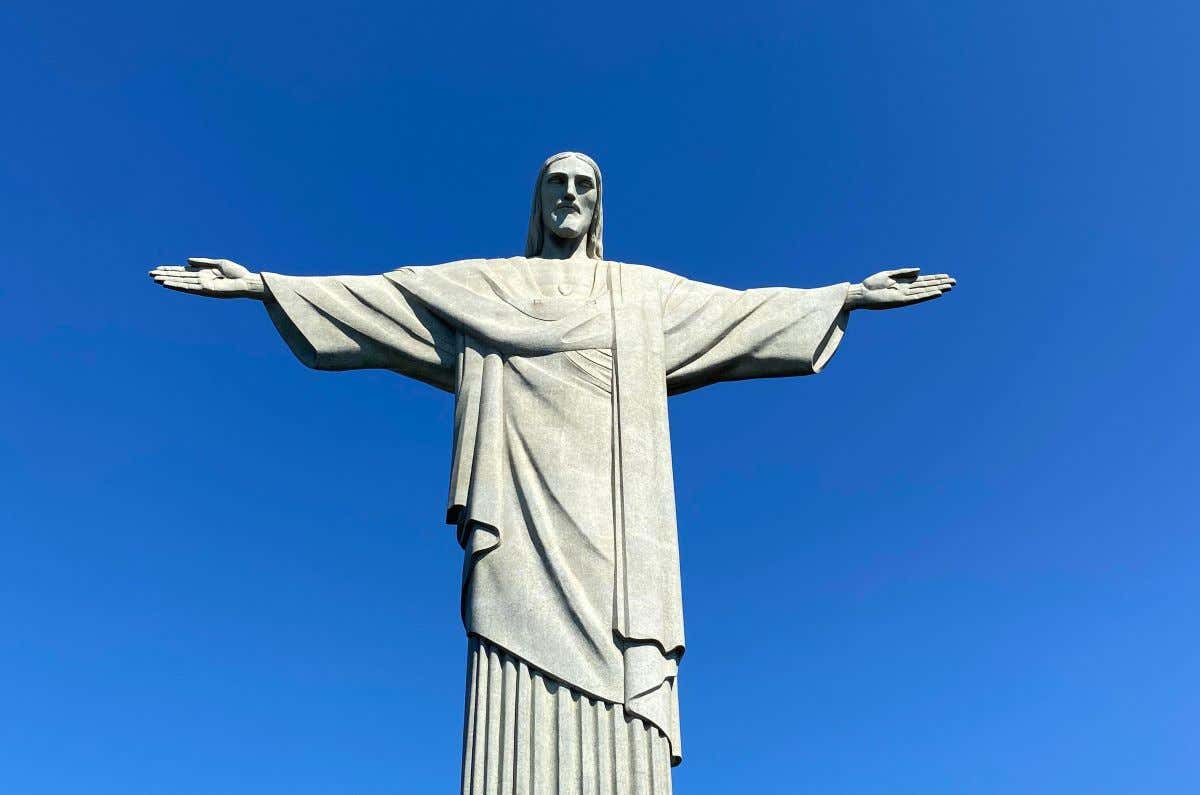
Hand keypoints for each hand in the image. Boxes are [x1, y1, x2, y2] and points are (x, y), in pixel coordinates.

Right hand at [149, 258, 265, 298]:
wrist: (247, 281)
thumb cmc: (237, 273)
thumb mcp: (219, 264)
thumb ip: (203, 262)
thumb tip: (187, 261)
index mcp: (203, 273)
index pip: (183, 272)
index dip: (170, 270)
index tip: (157, 269)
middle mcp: (201, 280)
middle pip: (179, 277)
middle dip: (165, 275)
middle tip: (149, 274)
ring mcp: (202, 285)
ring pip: (181, 282)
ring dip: (168, 280)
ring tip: (154, 279)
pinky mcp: (206, 290)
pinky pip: (189, 287)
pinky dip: (177, 286)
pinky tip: (167, 284)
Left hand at [846, 267, 954, 309]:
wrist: (861, 293)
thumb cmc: (872, 284)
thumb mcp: (888, 274)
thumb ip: (904, 272)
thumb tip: (920, 270)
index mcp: (904, 283)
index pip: (923, 280)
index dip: (935, 278)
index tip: (947, 276)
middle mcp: (907, 290)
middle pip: (927, 285)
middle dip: (940, 283)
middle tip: (954, 282)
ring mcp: (905, 295)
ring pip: (925, 291)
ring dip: (937, 289)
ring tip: (950, 286)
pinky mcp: (901, 301)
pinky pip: (917, 298)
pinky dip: (928, 295)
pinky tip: (937, 292)